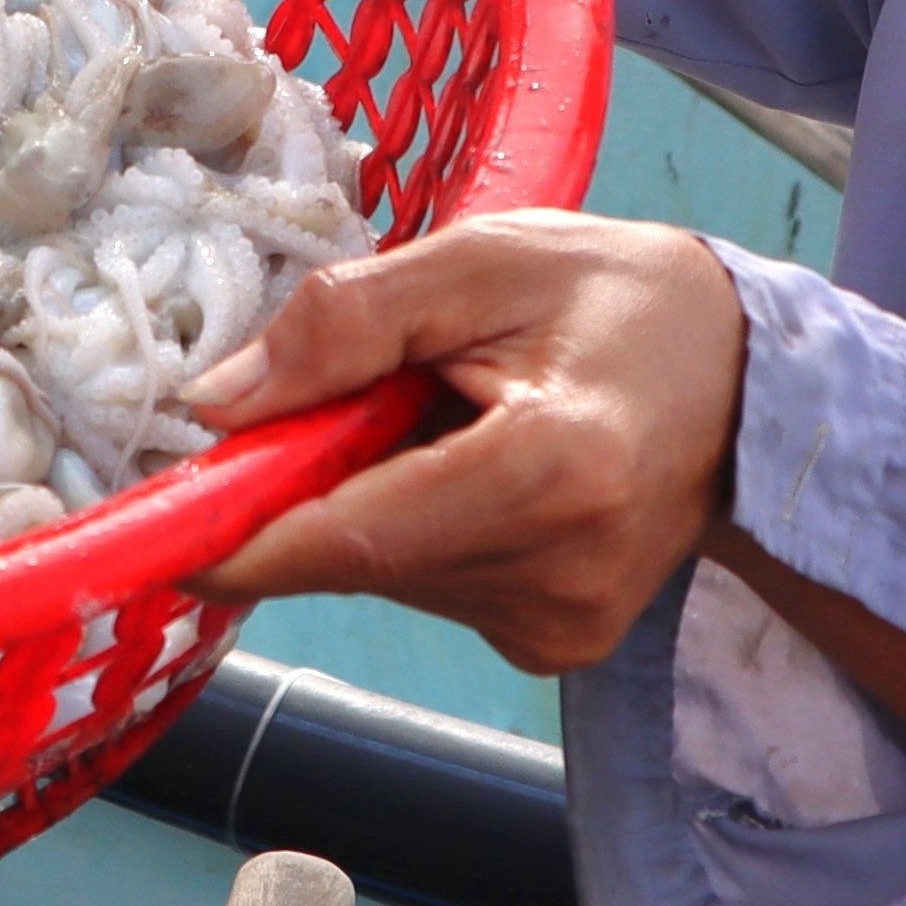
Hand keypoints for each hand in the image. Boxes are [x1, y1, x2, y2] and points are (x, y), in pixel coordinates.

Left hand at [183, 214, 746, 673]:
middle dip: (312, 486)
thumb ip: (347, 323)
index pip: (361, 532)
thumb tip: (215, 405)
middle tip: (350, 396)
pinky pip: (431, 587)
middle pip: (362, 551)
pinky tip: (478, 467)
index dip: (246, 539)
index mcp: (555, 468)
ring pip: (387, 574)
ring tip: (448, 417)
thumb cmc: (613, 296)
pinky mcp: (559, 646)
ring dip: (374, 501)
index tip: (156, 537)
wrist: (748, 379)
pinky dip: (420, 529)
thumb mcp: (480, 260)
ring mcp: (566, 624)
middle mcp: (564, 570)